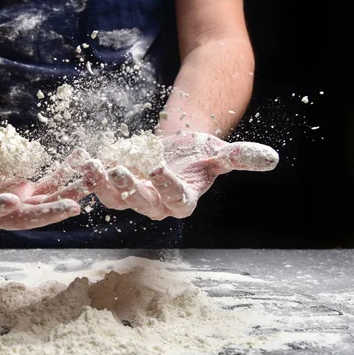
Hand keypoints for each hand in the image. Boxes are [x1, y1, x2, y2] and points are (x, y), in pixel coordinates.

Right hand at [0, 155, 86, 230]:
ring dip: (66, 193)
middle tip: (72, 205)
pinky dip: (65, 175)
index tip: (13, 200)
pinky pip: (49, 183)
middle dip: (46, 212)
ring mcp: (14, 203)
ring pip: (43, 201)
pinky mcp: (26, 191)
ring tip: (90, 183)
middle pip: (22, 216)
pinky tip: (83, 162)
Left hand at [76, 131, 278, 218]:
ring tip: (91, 165)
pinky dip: (91, 175)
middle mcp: (156, 205)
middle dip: (128, 188)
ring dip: (101, 184)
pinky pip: (100, 186)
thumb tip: (272, 158)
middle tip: (116, 170)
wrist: (174, 149)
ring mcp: (133, 198)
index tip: (158, 168)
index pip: (176, 200)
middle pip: (141, 203)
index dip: (167, 187)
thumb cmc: (198, 154)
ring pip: (115, 199)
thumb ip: (240, 158)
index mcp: (183, 201)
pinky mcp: (115, 188)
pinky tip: (83, 159)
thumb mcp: (218, 153)